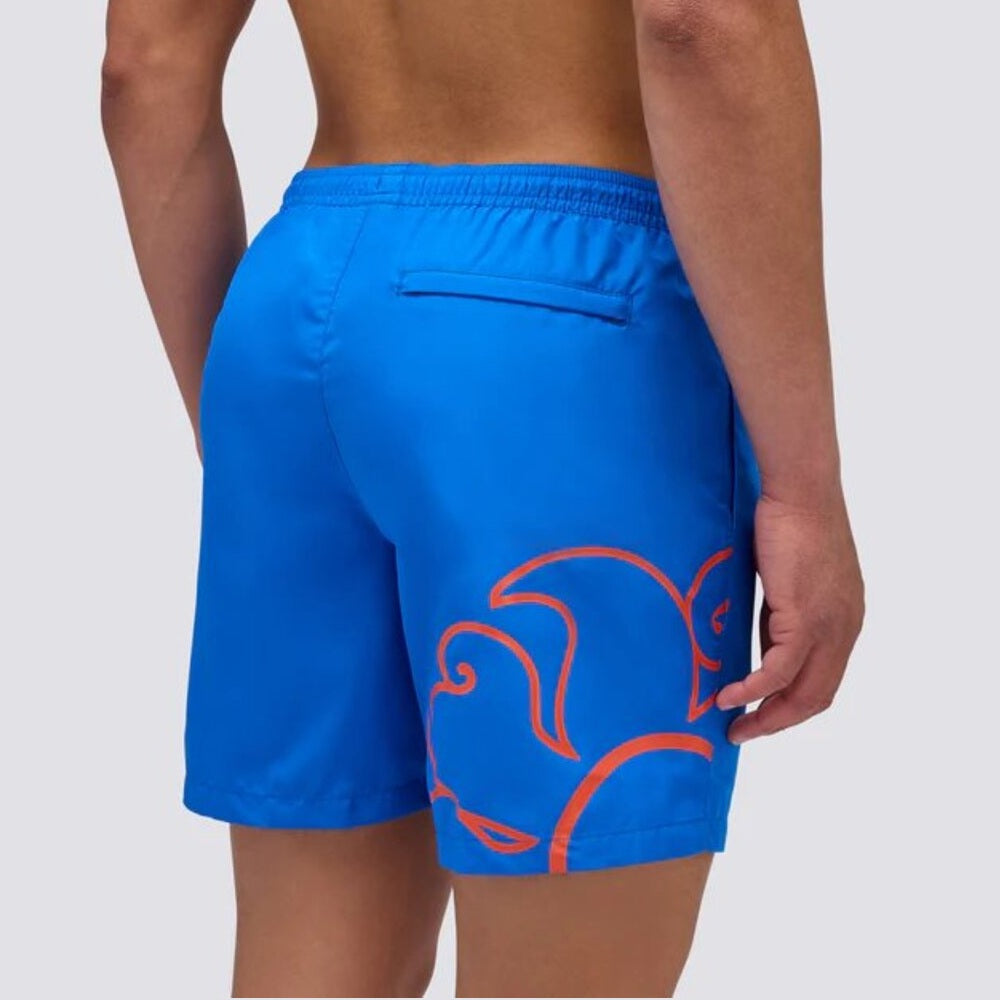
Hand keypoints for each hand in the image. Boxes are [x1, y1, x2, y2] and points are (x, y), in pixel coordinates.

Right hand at [716, 489, 863, 742]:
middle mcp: (844, 630)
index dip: (792, 704)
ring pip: (802, 692)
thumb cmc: (791, 521)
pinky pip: (778, 671)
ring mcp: (827, 627)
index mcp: (845, 621)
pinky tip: (729, 695)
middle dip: (778, 722)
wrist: (801, 491)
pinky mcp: (803, 618)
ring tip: (734, 724)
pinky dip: (753, 690)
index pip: (823, 680)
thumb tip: (759, 637)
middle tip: (744, 732)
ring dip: (766, 716)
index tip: (760, 713)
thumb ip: (782, 612)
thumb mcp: (789, 579)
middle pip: (816, 697)